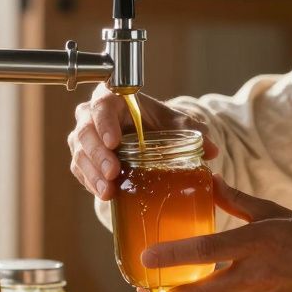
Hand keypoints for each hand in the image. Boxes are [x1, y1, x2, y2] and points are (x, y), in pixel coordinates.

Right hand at [67, 83, 218, 199]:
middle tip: (113, 173)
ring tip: (109, 191)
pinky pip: (79, 169)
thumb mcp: (176, 125)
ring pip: (79, 153)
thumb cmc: (156, 123)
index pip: (102, 105)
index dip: (105, 123)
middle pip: (85, 132)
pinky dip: (91, 182)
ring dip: (93, 173)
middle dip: (98, 154)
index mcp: (113, 97)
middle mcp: (91, 114)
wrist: (146, 136)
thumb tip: (212, 150)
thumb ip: (192, 134)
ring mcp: (84, 137)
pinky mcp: (82, 158)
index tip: (115, 142)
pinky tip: (105, 195)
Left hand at [139, 176, 291, 291]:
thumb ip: (236, 200)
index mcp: (255, 244)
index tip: (145, 256)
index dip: (171, 256)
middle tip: (145, 283)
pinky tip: (200, 291)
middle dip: (167, 291)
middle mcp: (252, 276)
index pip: (204, 251)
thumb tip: (209, 180)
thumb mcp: (273, 213)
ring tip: (164, 287)